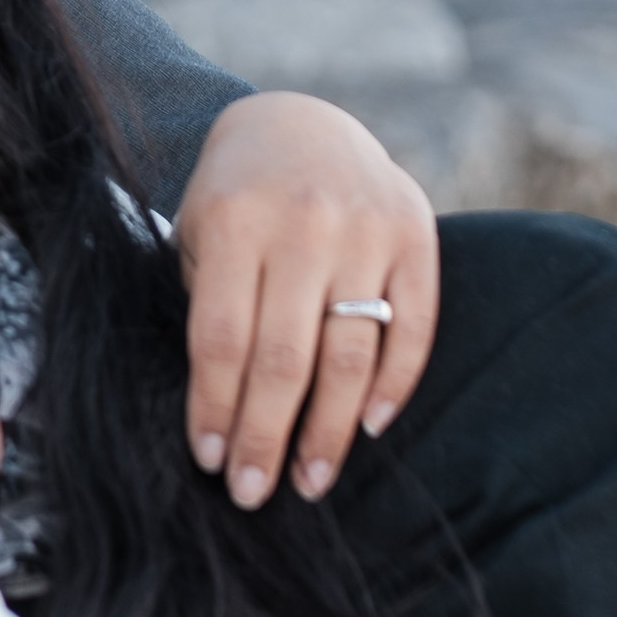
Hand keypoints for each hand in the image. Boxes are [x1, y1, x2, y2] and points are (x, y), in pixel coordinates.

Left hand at [175, 92, 438, 508]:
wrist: (298, 123)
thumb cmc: (234, 199)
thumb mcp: (199, 233)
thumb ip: (211, 305)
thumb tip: (218, 415)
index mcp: (235, 221)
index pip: (222, 339)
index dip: (217, 408)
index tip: (211, 461)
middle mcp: (304, 225)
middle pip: (285, 358)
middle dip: (267, 436)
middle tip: (253, 494)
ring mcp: (367, 229)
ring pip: (351, 355)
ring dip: (329, 431)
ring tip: (311, 482)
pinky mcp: (417, 234)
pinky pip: (415, 327)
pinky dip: (395, 386)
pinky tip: (368, 429)